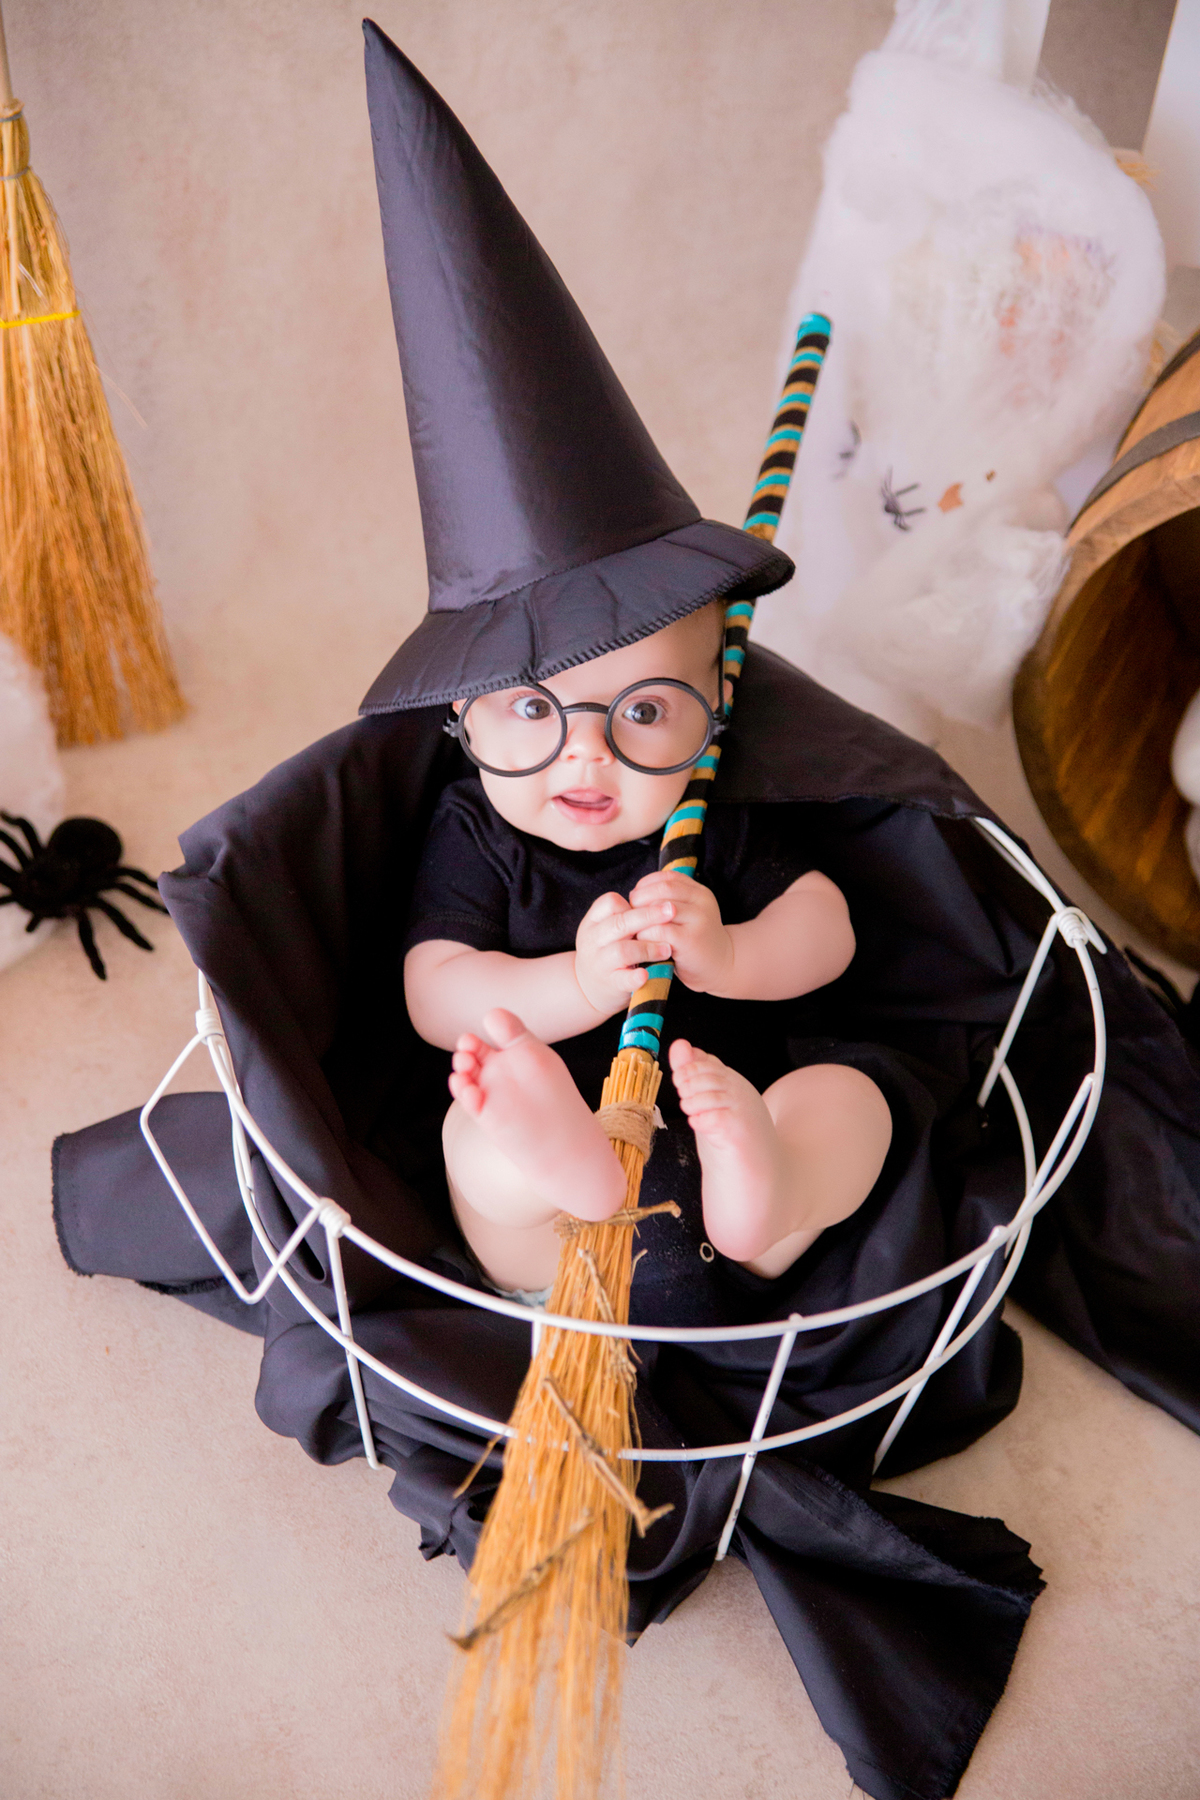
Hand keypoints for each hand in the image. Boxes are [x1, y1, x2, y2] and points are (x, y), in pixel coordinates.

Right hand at [573, 889, 675, 1015]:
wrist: (588, 987)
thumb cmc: (607, 951)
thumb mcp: (607, 930)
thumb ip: (625, 916)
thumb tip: (659, 897)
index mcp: (593, 923)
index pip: (610, 902)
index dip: (634, 902)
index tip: (656, 902)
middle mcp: (593, 940)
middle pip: (619, 923)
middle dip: (648, 916)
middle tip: (672, 911)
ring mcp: (599, 963)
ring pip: (621, 950)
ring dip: (647, 947)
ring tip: (667, 948)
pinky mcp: (609, 983)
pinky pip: (621, 980)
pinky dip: (634, 978)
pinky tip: (647, 974)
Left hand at [628, 871, 733, 993]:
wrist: (720, 967)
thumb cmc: (694, 941)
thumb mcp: (687, 915)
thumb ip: (667, 902)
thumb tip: (633, 895)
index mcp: (699, 892)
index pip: (667, 877)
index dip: (646, 885)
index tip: (635, 898)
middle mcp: (701, 902)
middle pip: (662, 889)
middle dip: (640, 899)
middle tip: (630, 914)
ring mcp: (698, 919)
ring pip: (658, 908)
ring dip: (640, 919)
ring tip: (635, 929)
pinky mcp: (690, 940)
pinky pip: (659, 931)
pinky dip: (645, 936)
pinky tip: (644, 944)